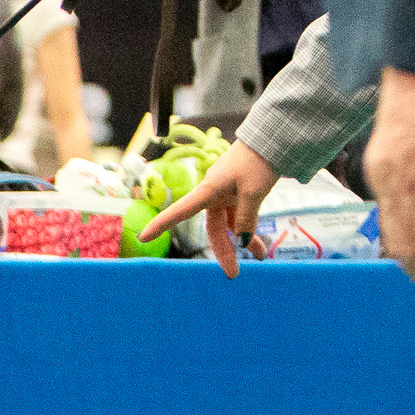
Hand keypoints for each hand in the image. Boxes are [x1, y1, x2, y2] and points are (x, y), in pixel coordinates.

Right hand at [147, 140, 278, 276]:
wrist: (271, 139)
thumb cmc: (258, 161)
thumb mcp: (253, 191)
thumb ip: (247, 218)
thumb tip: (243, 242)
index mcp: (209, 189)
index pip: (181, 210)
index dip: (162, 224)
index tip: (143, 236)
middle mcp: (214, 193)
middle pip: (214, 228)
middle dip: (225, 251)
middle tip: (233, 274)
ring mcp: (226, 194)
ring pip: (230, 224)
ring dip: (243, 241)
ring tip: (261, 257)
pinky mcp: (238, 193)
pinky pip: (241, 216)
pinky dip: (250, 229)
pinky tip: (261, 243)